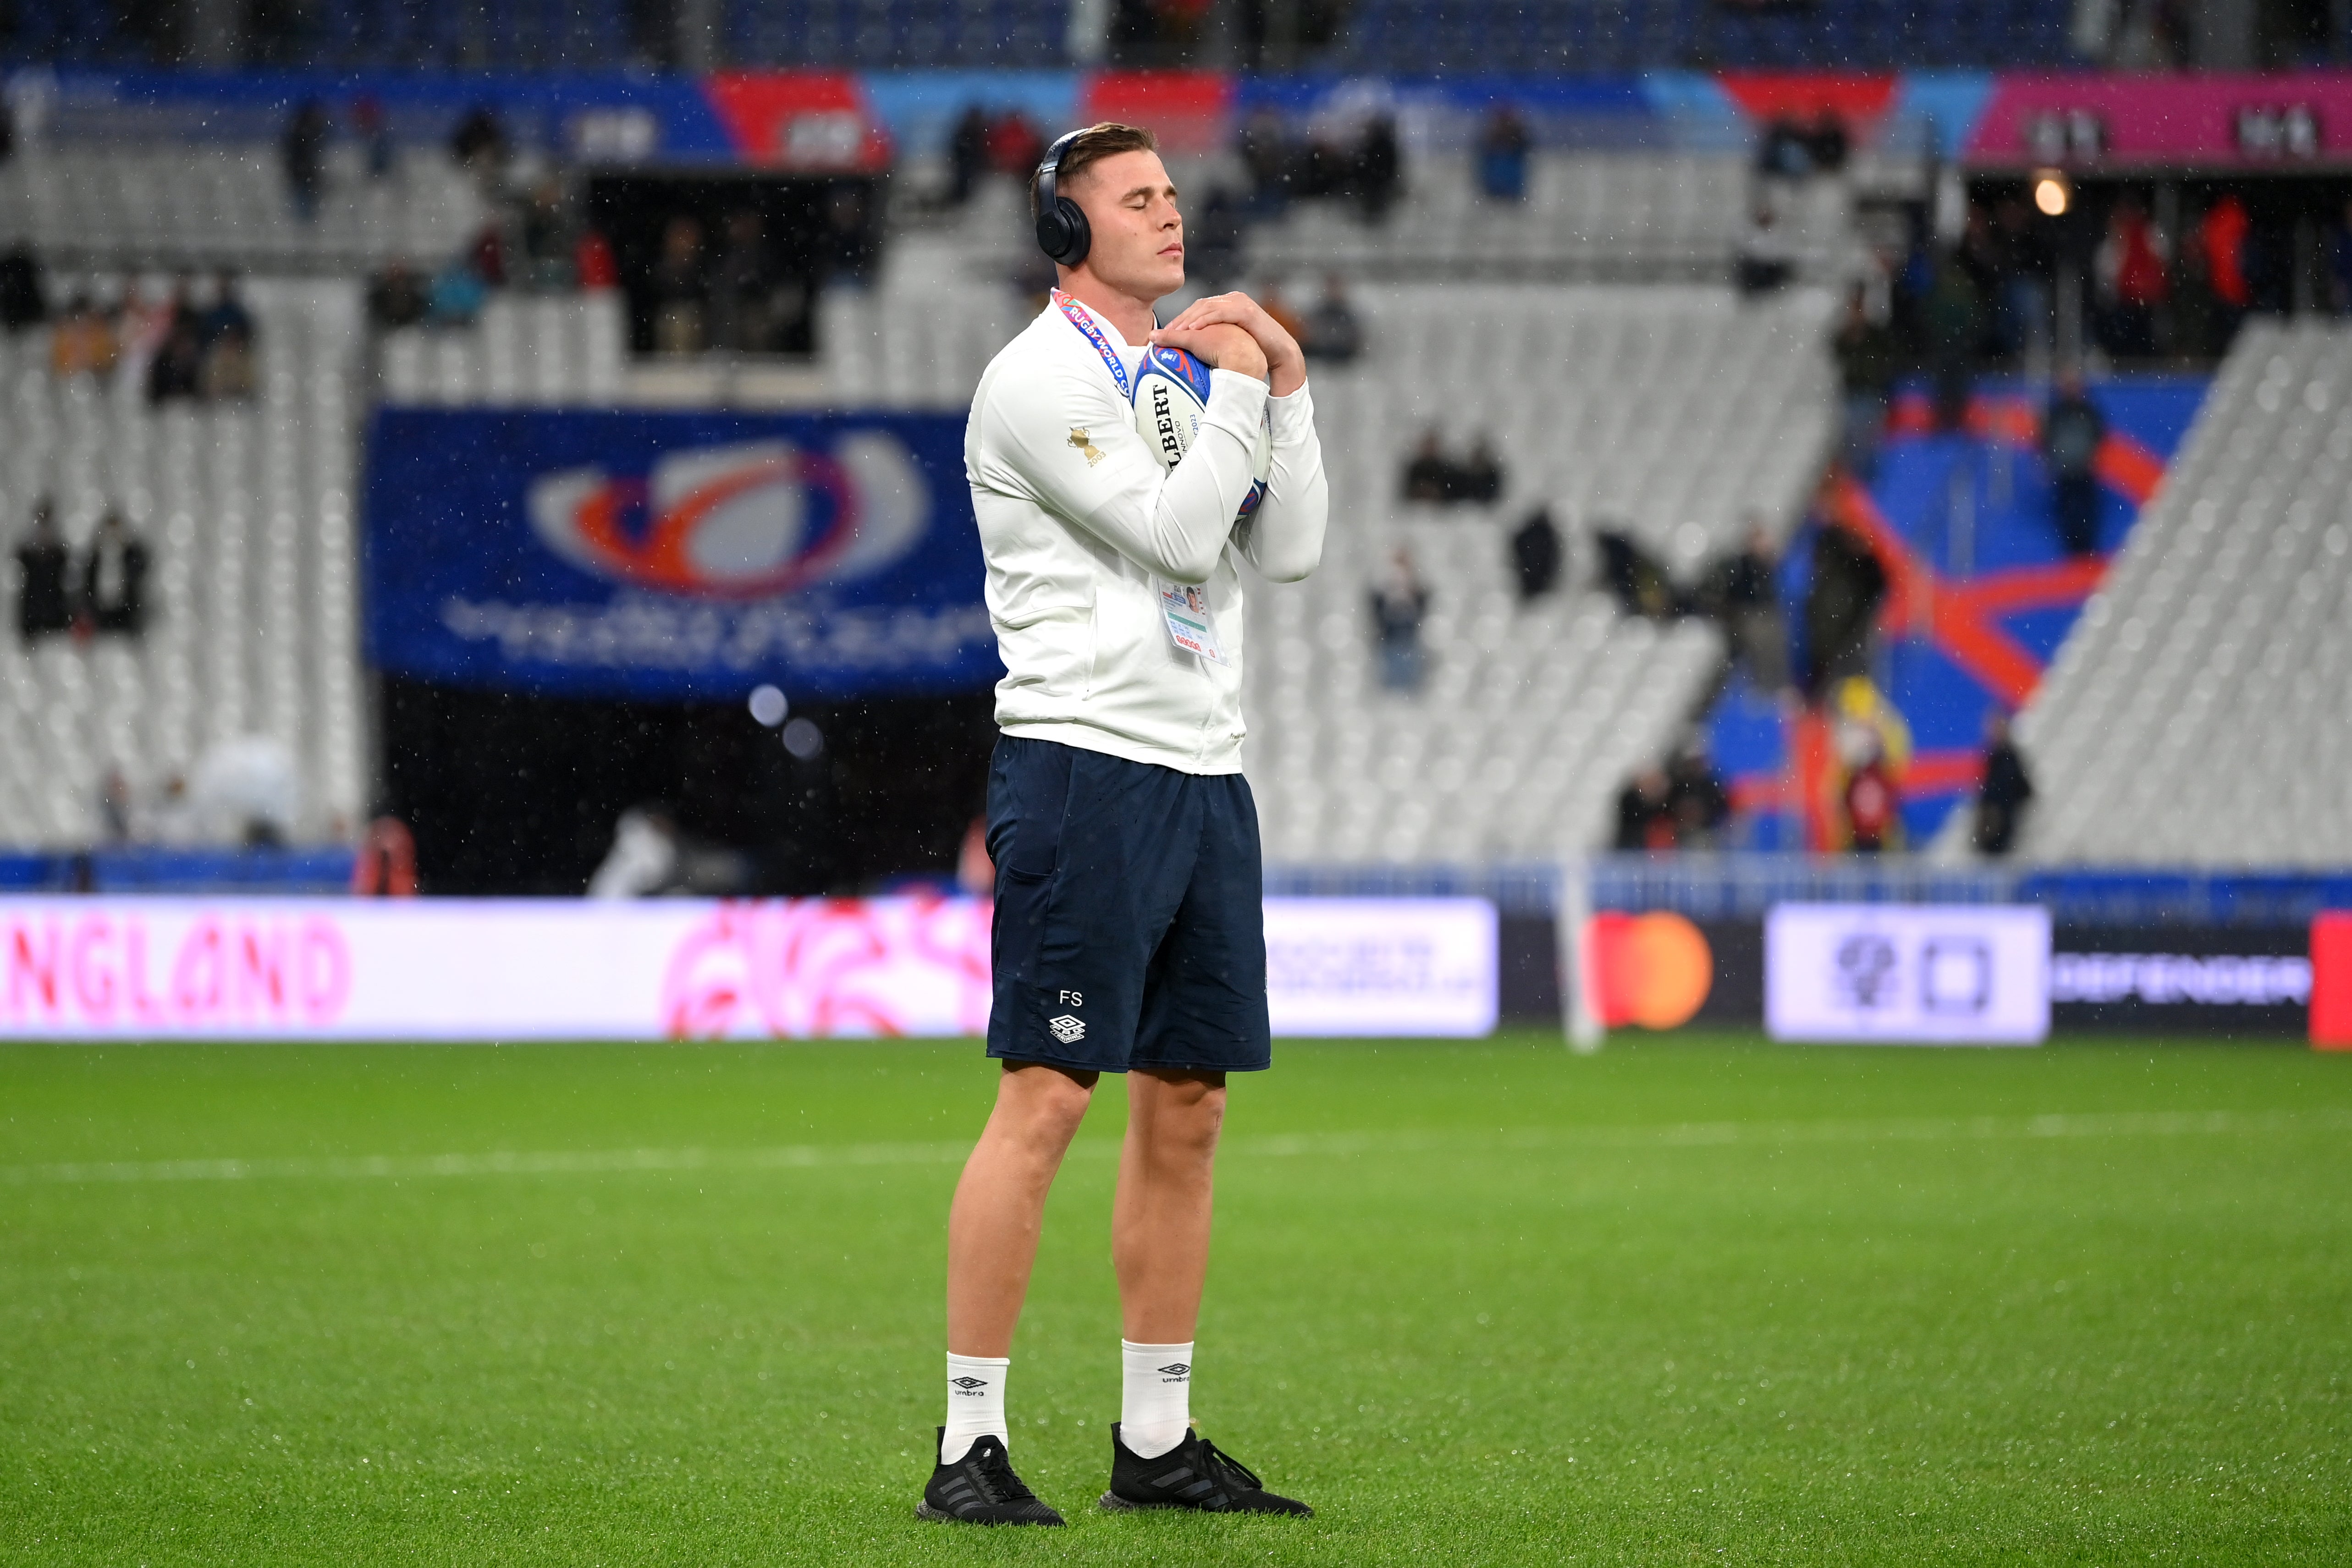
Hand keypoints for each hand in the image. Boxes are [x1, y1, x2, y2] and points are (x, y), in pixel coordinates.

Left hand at [1154, 291, 1305, 395]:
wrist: (1277, 352)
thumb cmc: (1254, 349)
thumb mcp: (1228, 340)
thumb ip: (1213, 338)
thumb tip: (1193, 347)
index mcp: (1227, 304)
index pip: (1199, 308)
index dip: (1182, 318)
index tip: (1167, 332)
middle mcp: (1232, 299)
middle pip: (1200, 305)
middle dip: (1182, 318)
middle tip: (1166, 331)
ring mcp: (1239, 303)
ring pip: (1207, 307)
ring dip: (1189, 319)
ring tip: (1176, 331)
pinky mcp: (1245, 311)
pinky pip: (1219, 313)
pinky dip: (1205, 320)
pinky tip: (1193, 330)